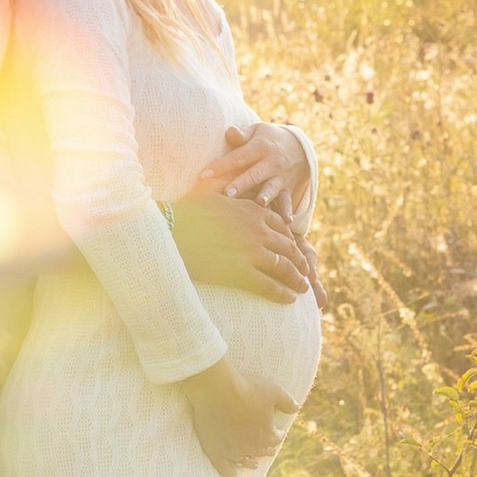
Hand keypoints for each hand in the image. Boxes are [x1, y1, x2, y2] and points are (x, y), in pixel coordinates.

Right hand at [171, 188, 320, 304]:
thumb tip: (227, 177)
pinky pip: (270, 285)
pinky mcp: (241, 272)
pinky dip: (282, 293)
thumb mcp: (210, 191)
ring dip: (297, 279)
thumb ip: (226, 186)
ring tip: (302, 288)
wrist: (171, 230)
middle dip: (300, 261)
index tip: (294, 249)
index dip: (291, 240)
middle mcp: (258, 230)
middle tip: (305, 272)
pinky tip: (289, 299)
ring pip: (284, 267)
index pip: (282, 226)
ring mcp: (252, 252)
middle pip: (289, 247)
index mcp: (252, 211)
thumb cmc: (186, 211)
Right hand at [186, 359, 286, 476]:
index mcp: (267, 435)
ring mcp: (233, 451)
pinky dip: (229, 472)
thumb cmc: (247, 388)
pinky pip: (224, 467)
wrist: (217, 390)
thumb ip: (286, 401)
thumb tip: (296, 408)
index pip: (277, 438)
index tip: (278, 431)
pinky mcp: (216, 451)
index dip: (278, 434)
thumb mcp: (273, 391)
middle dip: (266, 449)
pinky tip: (233, 474)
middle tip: (268, 449)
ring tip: (253, 464)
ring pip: (245, 462)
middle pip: (262, 452)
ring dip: (250, 462)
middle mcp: (252, 447)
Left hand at [191, 120, 312, 214]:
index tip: (204, 175)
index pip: (238, 157)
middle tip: (228, 193)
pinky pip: (288, 200)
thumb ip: (242, 133)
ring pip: (272, 187)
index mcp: (260, 147)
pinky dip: (287, 210)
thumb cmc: (268, 139)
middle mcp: (272, 162)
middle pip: (254, 174)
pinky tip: (287, 221)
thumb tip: (229, 131)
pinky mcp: (288, 188)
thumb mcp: (257, 130)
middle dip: (242, 184)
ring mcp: (280, 176)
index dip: (222, 166)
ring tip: (260, 203)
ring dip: (266, 195)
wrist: (300, 148)